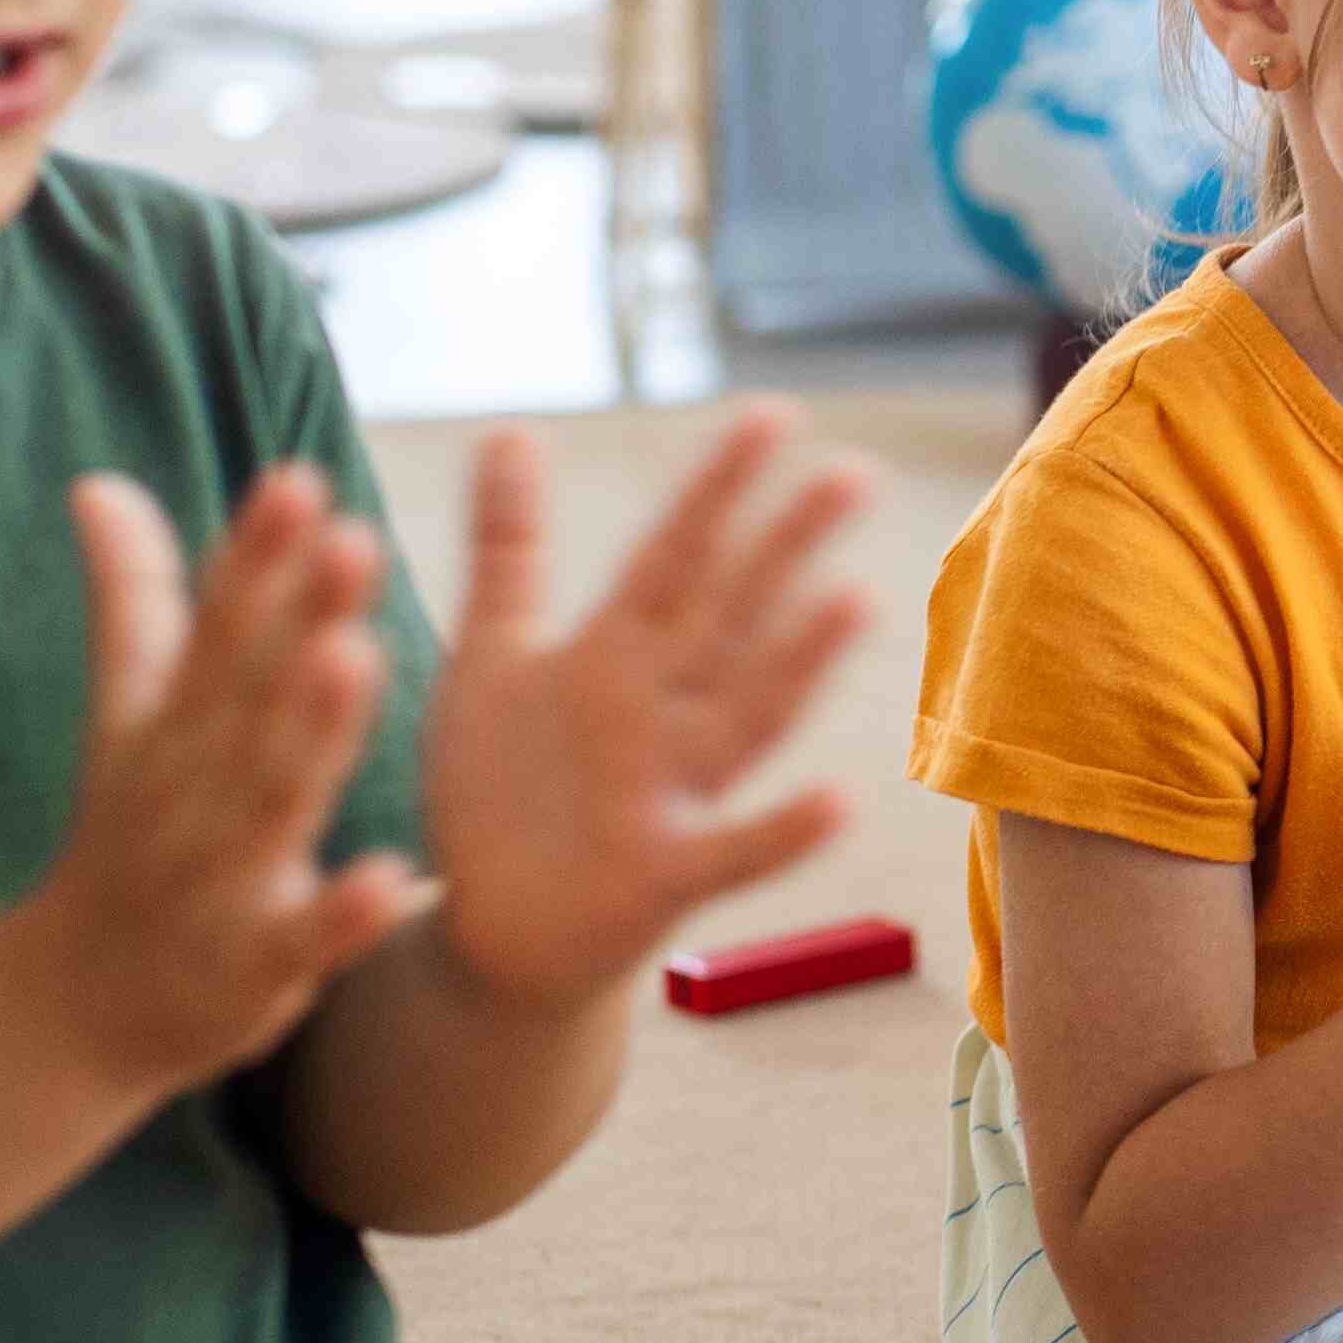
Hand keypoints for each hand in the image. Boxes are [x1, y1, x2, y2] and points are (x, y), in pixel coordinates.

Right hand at [14, 465, 435, 1093]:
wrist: (71, 1012)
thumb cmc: (126, 838)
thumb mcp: (126, 722)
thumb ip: (134, 604)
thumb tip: (99, 481)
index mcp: (169, 727)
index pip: (214, 627)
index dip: (253, 558)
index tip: (296, 480)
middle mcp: (187, 794)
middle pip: (248, 698)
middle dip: (297, 621)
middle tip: (353, 540)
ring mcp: (215, 882)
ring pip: (271, 801)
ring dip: (312, 735)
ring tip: (357, 657)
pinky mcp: (252, 968)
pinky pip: (303, 937)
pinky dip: (343, 913)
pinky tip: (394, 877)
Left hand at [420, 407, 870, 1011]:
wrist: (487, 928)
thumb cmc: (502, 788)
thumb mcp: (493, 655)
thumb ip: (510, 547)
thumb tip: (510, 429)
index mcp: (617, 654)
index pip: (676, 556)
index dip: (718, 489)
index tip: (772, 413)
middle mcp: (660, 713)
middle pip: (730, 617)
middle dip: (785, 547)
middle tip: (854, 473)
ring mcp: (671, 792)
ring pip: (747, 713)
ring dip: (798, 662)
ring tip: (854, 598)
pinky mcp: (663, 877)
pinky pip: (731, 852)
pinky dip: (782, 830)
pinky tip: (839, 800)